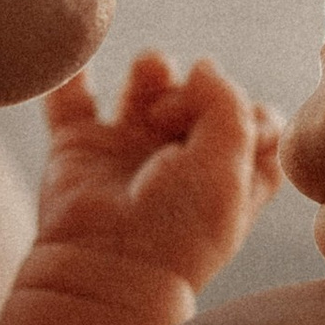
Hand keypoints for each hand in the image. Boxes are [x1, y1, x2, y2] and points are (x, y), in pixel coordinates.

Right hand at [33, 57, 282, 294]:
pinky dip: (69, 77)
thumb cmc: (180, 227)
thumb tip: (202, 67)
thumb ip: (228, 103)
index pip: (255, 127)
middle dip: (196, 89)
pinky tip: (77, 57)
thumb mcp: (230, 163)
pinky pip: (69, 102)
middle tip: (177, 114)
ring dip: (152, 68)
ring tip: (151, 71)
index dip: (252, 112)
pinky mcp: (77, 149)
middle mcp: (179, 162)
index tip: (245, 122)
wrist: (106, 266)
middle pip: (200, 98)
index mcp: (227, 177)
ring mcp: (128, 153)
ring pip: (146, 88)